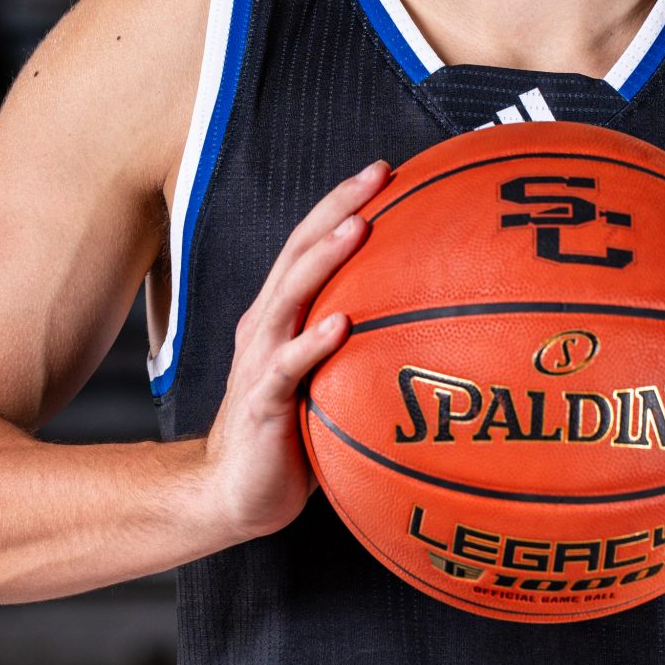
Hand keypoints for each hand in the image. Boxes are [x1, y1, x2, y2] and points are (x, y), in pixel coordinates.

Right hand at [195, 158, 388, 543]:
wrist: (234, 493)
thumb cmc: (290, 436)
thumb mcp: (327, 380)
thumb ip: (360, 348)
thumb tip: (430, 326)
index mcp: (282, 317)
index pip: (309, 246)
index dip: (341, 204)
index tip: (384, 170)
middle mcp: (266, 328)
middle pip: (298, 254)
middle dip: (336, 209)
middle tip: (377, 174)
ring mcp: (261, 363)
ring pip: (289, 298)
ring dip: (323, 260)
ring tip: (359, 228)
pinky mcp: (262, 404)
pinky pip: (287, 369)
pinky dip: (312, 344)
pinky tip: (340, 325)